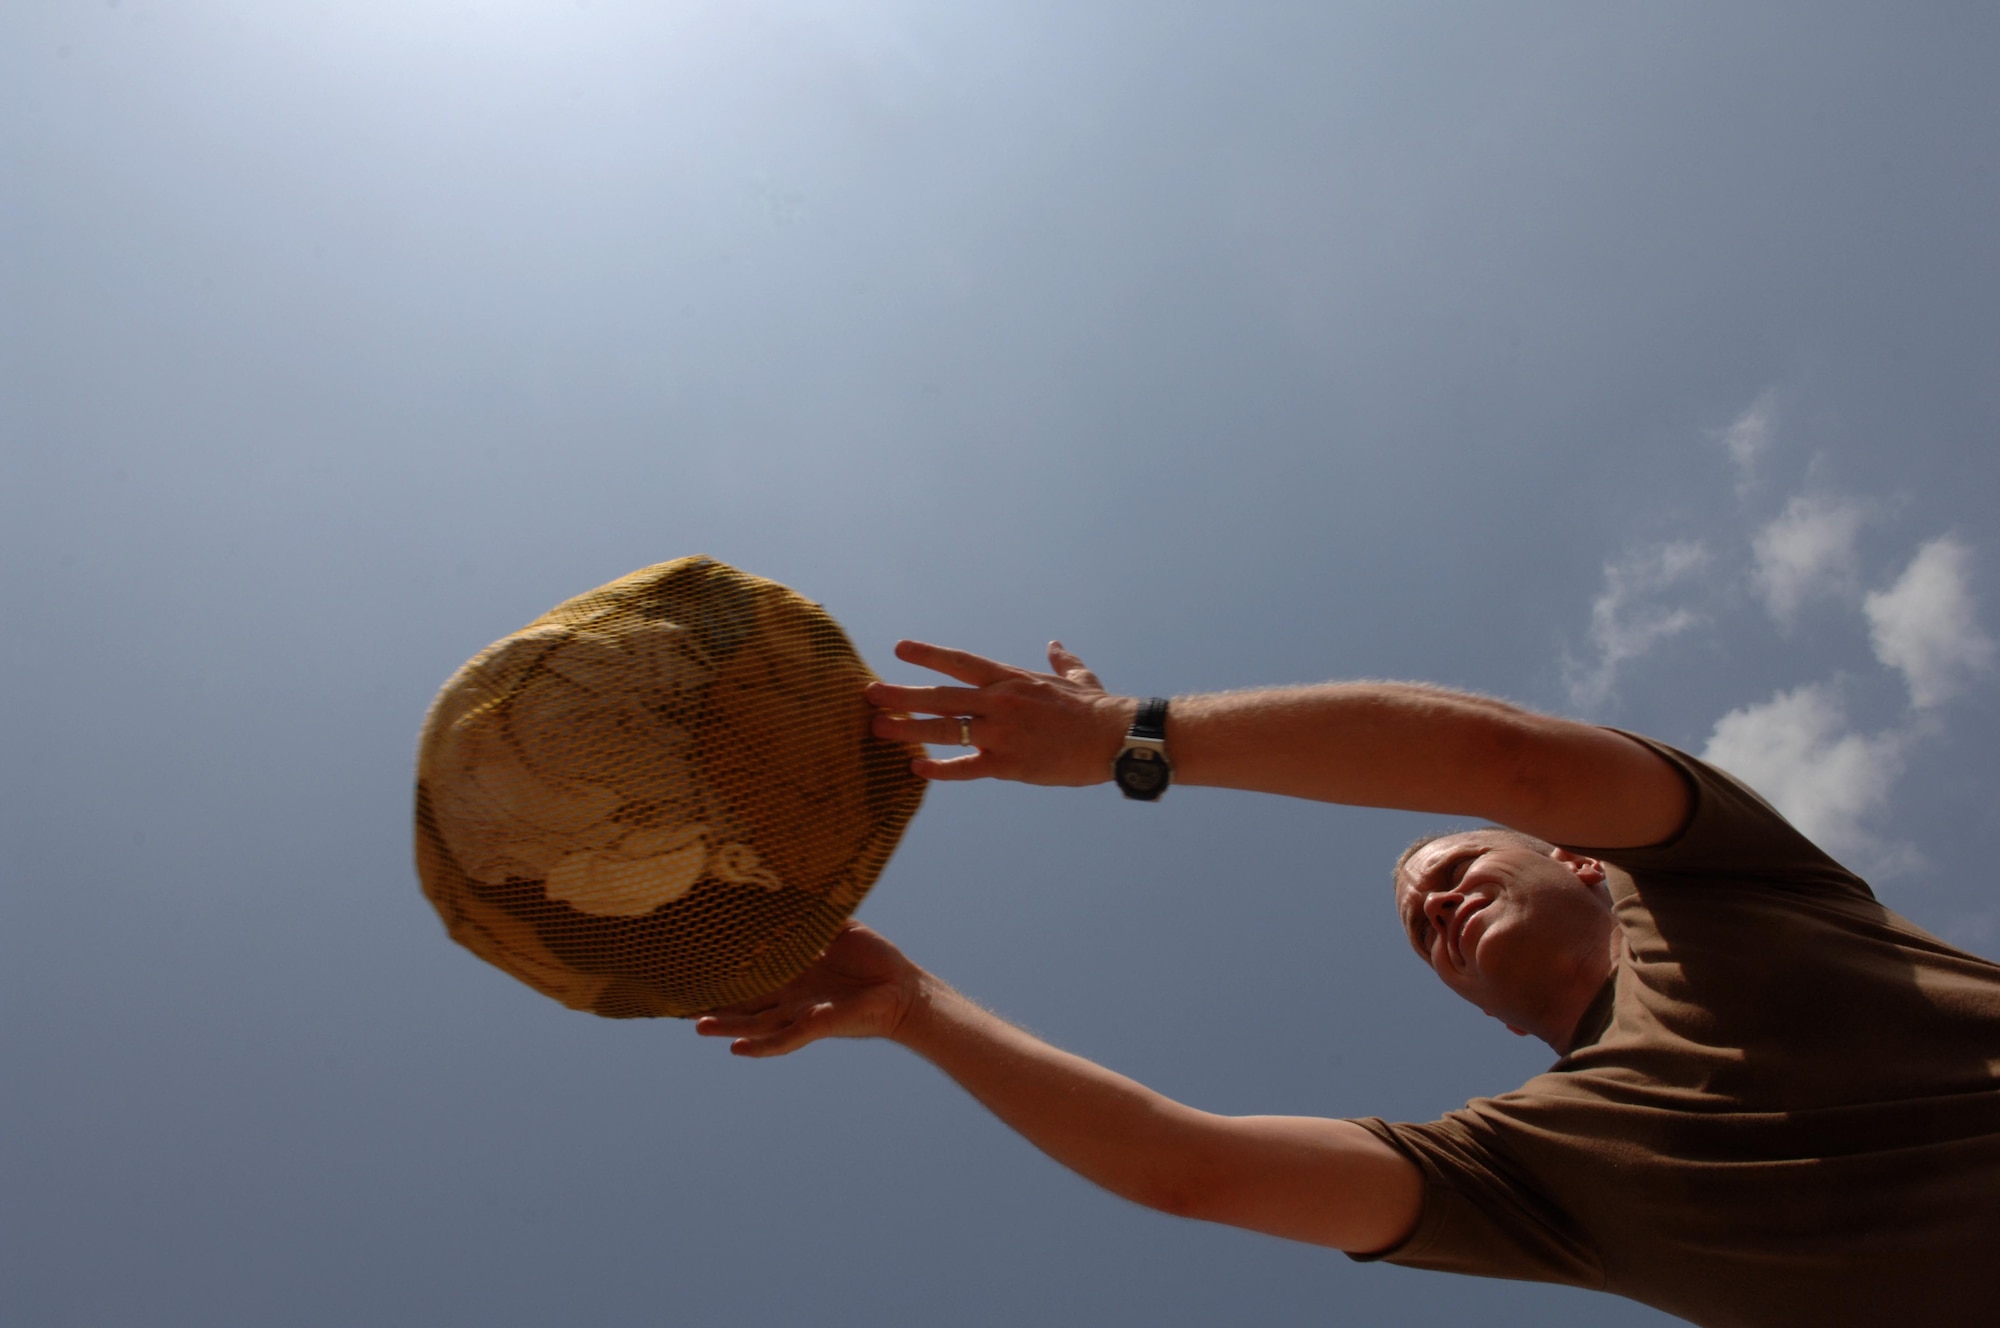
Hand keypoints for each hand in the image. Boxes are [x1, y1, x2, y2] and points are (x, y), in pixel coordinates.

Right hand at [694, 924, 921, 1057]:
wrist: (903, 987)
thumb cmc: (874, 959)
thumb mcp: (839, 928)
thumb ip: (814, 913)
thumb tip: (792, 887)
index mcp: (793, 973)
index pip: (752, 975)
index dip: (726, 975)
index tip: (696, 970)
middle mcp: (791, 996)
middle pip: (745, 1004)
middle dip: (716, 1006)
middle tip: (682, 1006)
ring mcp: (801, 1013)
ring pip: (756, 1024)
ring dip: (729, 1027)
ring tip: (699, 1027)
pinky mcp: (817, 1025)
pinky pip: (785, 1040)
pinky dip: (762, 1047)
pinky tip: (738, 1050)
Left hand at [866, 639, 1135, 784]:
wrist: (1116, 737)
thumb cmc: (1099, 707)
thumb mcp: (1078, 676)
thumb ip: (1061, 661)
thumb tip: (1055, 645)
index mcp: (1011, 679)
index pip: (960, 662)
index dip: (928, 655)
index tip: (900, 649)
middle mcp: (999, 702)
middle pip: (939, 696)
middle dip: (901, 695)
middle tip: (869, 694)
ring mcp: (1001, 733)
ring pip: (944, 729)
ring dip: (908, 728)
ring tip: (877, 729)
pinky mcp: (1008, 764)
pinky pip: (965, 768)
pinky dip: (940, 769)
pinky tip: (916, 768)